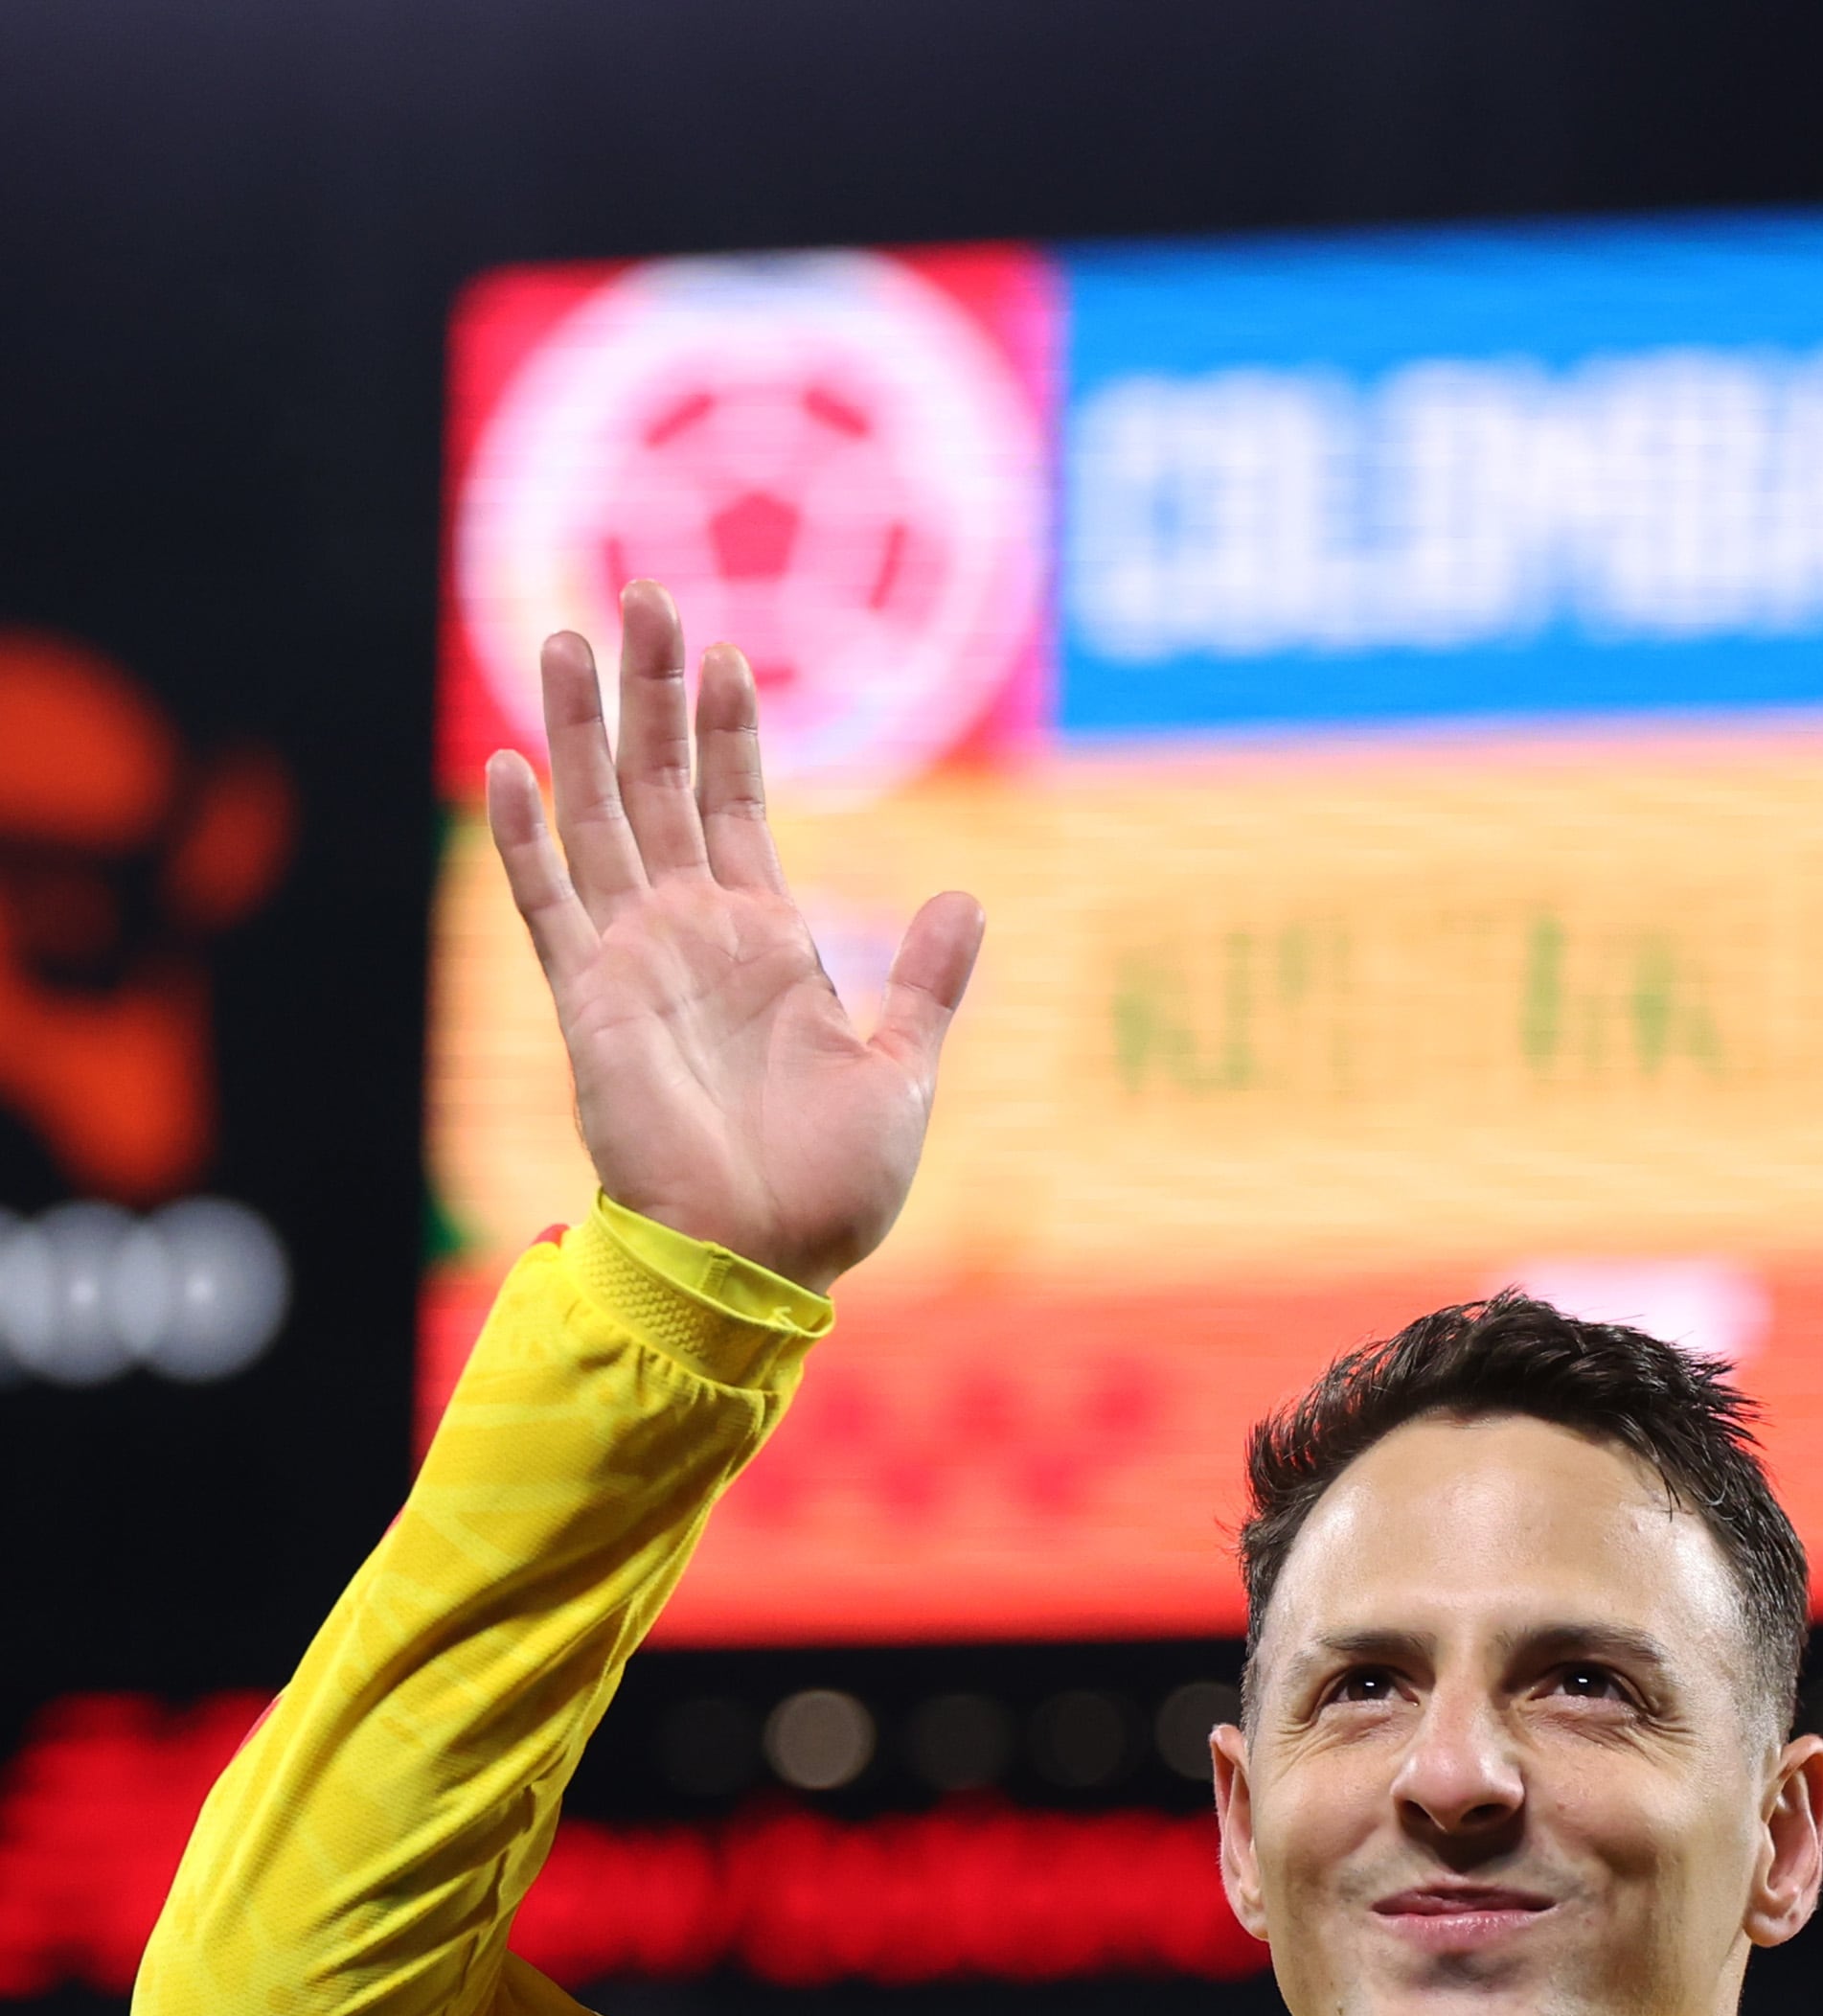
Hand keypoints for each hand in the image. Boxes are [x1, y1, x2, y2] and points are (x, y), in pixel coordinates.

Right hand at [485, 579, 982, 1289]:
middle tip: (645, 595)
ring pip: (596, 820)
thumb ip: (926, 983)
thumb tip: (968, 895)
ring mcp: (633, 964)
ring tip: (572, 638)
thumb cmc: (832, 1189)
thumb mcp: (901, 1071)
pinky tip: (506, 766)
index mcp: (765, 944)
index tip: (728, 652)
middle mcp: (691, 937)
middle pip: (658, 787)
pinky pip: (545, 905)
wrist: (763, 1263)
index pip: (737, 808)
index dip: (729, 730)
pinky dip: (523, 839)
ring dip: (581, 732)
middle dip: (652, 693)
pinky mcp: (588, 1004)